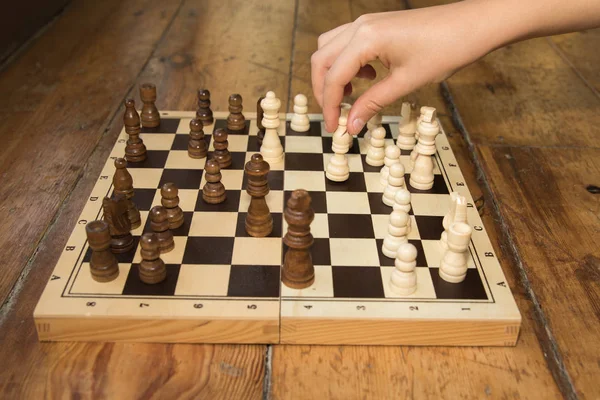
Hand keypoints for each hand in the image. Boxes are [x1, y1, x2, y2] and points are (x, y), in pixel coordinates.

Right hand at [311, 2, 505, 133]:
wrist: (472, 25)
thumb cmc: (445, 49)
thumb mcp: (406, 83)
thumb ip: (372, 103)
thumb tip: (351, 125)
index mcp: (366, 39)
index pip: (333, 77)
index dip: (329, 106)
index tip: (335, 127)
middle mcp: (360, 26)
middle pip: (321, 59)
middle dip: (323, 90)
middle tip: (334, 115)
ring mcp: (366, 22)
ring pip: (329, 48)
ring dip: (332, 74)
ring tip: (349, 95)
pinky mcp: (375, 24)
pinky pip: (346, 42)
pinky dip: (345, 62)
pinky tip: (367, 76)